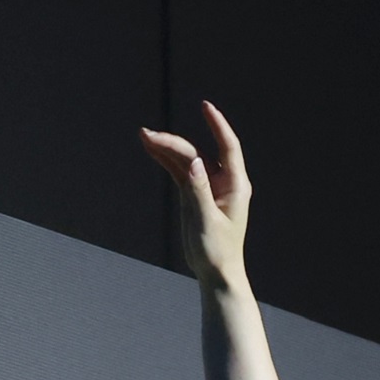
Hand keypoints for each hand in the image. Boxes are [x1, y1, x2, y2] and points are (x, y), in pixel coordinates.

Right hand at [140, 103, 253, 283]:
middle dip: (174, 142)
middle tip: (148, 136)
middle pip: (198, 152)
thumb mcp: (207, 221)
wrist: (216, 273)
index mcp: (235, 185)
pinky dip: (166, 161)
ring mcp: (208, 186)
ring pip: (186, 160)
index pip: (228, 147)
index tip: (205, 106)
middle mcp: (223, 181)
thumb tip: (196, 162)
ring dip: (166, 148)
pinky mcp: (194, 194)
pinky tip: (151, 148)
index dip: (217, 125)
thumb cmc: (218, 251)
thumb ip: (200, 191)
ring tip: (144, 136)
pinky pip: (179, 172)